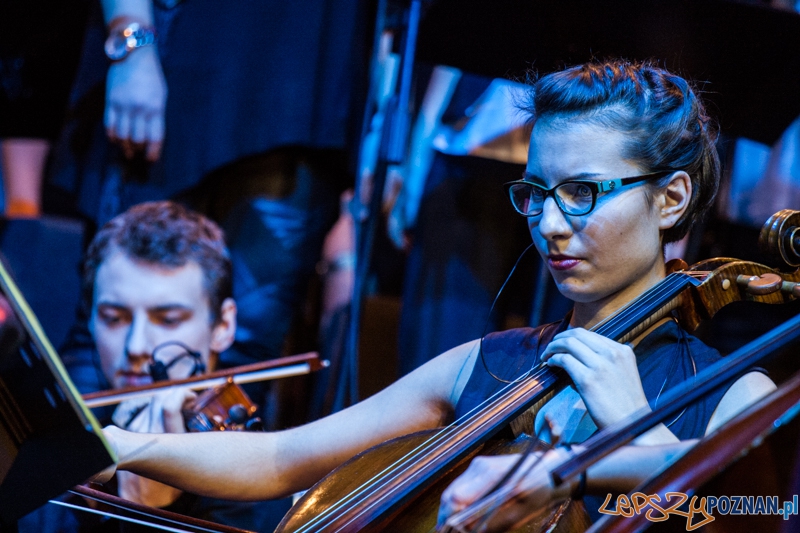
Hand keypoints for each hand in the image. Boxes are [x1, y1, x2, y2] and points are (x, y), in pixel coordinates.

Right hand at [105, 45, 166, 160]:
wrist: (133, 54)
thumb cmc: (152, 76)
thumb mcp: (161, 96)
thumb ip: (157, 115)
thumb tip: (151, 137)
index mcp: (156, 108)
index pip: (155, 137)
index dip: (153, 152)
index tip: (151, 159)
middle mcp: (139, 108)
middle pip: (137, 139)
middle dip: (138, 150)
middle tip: (137, 153)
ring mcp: (123, 105)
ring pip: (122, 135)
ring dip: (125, 145)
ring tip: (127, 150)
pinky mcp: (110, 101)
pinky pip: (109, 124)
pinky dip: (112, 136)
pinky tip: (115, 140)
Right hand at [438, 449, 572, 531]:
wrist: (550, 469)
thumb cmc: (539, 488)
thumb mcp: (520, 512)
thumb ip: (494, 522)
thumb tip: (472, 531)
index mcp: (489, 475)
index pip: (456, 497)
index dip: (451, 518)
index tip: (454, 531)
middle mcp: (478, 467)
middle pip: (450, 495)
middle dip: (448, 517)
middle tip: (451, 532)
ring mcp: (477, 466)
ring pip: (453, 492)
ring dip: (452, 512)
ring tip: (457, 528)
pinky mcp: (478, 469)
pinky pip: (461, 488)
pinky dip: (459, 504)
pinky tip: (463, 517)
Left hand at [541, 328, 648, 428]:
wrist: (632, 424)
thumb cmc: (625, 404)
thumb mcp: (623, 373)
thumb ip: (607, 360)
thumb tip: (580, 355)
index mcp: (622, 351)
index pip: (590, 334)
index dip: (572, 336)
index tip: (562, 343)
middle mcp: (612, 354)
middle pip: (578, 334)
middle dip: (560, 338)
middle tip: (551, 346)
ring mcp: (600, 365)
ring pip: (569, 344)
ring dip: (553, 347)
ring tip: (547, 355)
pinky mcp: (587, 379)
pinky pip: (564, 360)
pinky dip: (553, 359)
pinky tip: (551, 364)